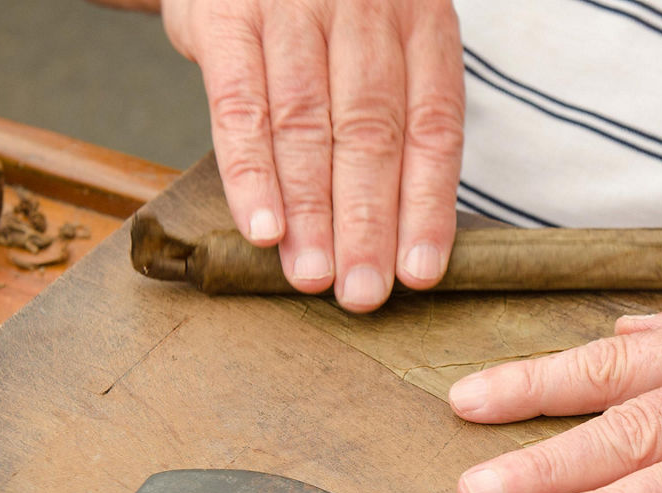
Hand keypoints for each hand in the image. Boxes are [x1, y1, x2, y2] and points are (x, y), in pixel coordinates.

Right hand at [160, 0, 464, 311]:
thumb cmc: (325, 7)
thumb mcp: (381, 36)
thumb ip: (396, 113)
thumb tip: (402, 234)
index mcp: (421, 22)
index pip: (433, 130)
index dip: (427, 208)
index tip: (417, 274)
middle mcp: (365, 10)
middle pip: (371, 136)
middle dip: (367, 226)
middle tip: (362, 294)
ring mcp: (294, 8)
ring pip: (307, 127)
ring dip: (311, 213)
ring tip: (312, 276)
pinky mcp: (228, 16)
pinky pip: (241, 108)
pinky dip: (251, 174)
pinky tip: (263, 228)